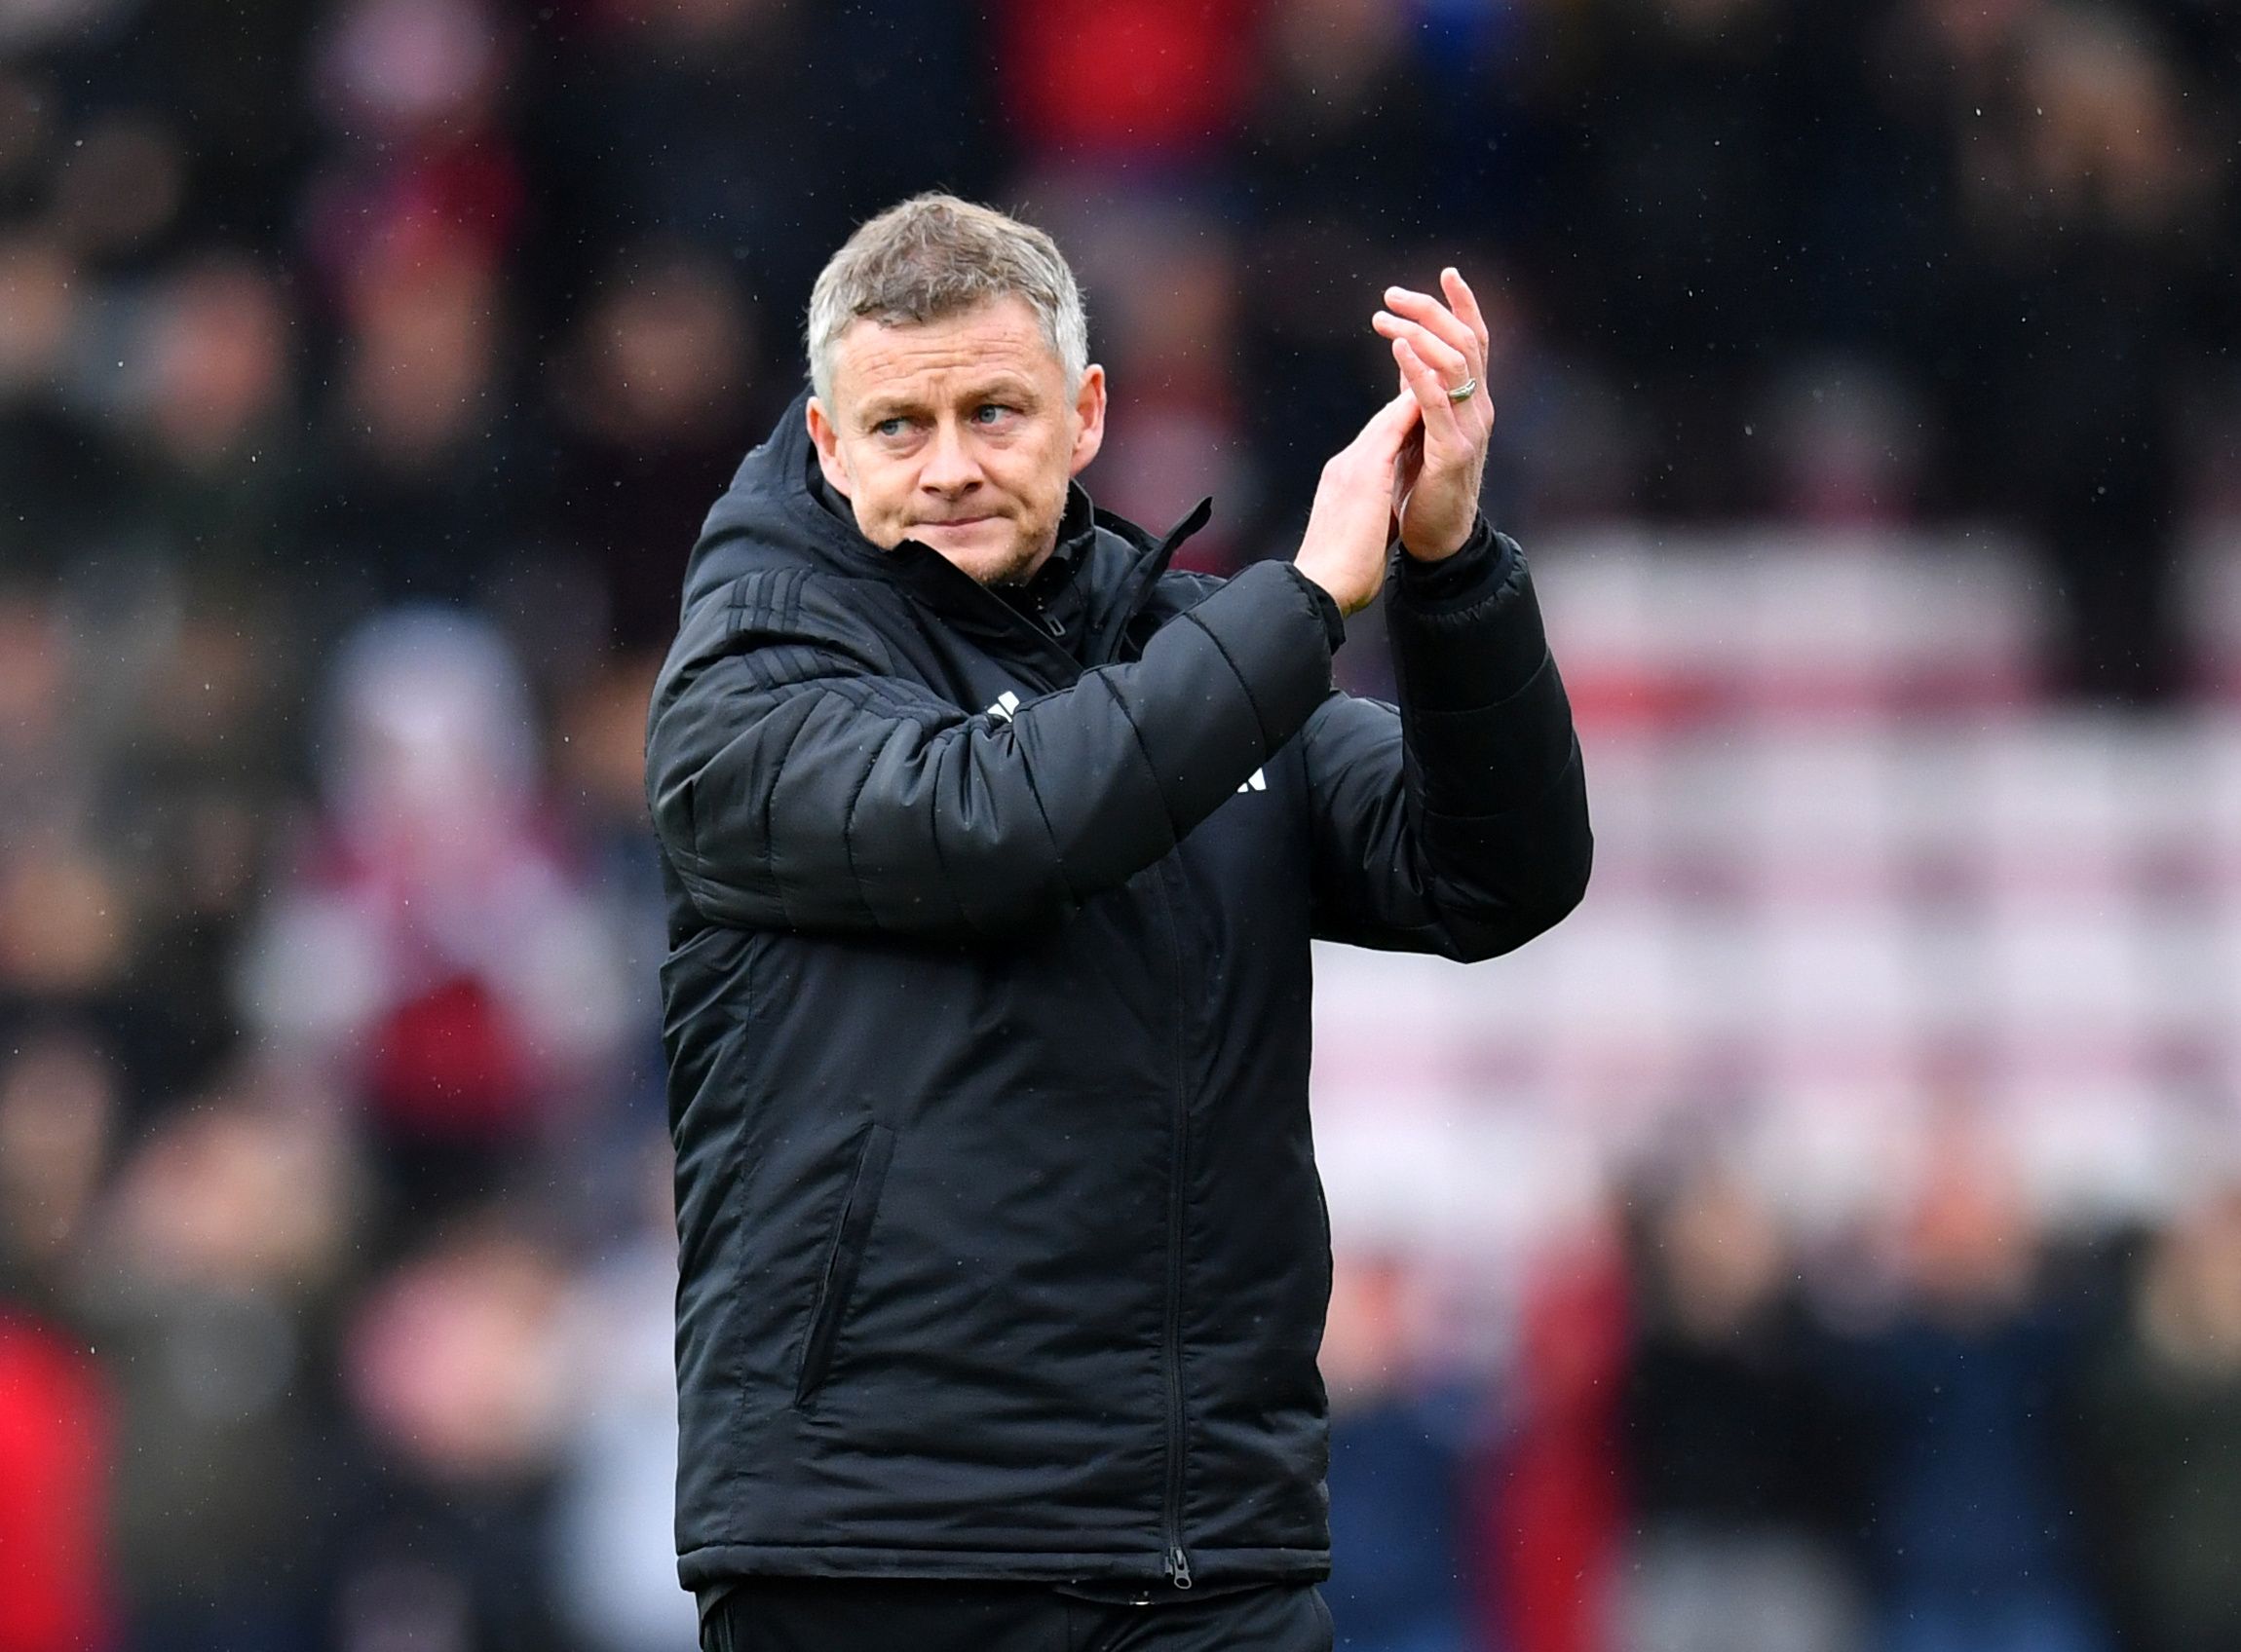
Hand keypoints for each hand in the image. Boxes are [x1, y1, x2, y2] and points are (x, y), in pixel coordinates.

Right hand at [1293, 390, 1421, 616]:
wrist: (1320, 587)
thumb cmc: (1340, 574)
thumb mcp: (1358, 535)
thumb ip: (1369, 516)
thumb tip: (1378, 518)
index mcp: (1344, 484)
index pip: (1377, 443)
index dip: (1400, 423)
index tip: (1421, 408)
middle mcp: (1345, 467)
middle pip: (1382, 423)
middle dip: (1407, 399)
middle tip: (1433, 371)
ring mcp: (1352, 467)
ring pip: (1387, 419)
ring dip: (1412, 394)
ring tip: (1437, 371)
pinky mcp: (1364, 474)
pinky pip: (1392, 430)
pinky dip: (1410, 410)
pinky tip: (1430, 394)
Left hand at [1371, 268, 1494, 560]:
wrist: (1437, 540)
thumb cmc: (1425, 486)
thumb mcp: (1421, 426)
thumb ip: (1418, 390)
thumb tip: (1406, 350)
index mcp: (1474, 401)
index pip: (1476, 341)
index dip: (1465, 304)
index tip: (1446, 271)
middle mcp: (1480, 409)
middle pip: (1466, 342)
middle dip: (1431, 311)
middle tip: (1391, 295)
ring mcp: (1470, 431)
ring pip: (1455, 364)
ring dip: (1418, 334)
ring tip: (1385, 318)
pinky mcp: (1453, 454)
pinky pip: (1438, 404)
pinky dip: (1418, 372)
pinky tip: (1398, 349)